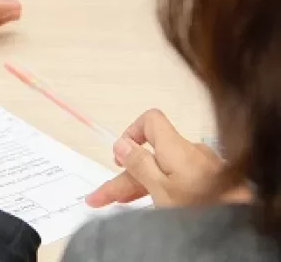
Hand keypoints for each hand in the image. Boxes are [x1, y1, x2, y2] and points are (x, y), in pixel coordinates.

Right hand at [86, 109, 250, 207]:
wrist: (241, 222)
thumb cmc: (203, 207)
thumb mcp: (160, 189)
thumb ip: (139, 164)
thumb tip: (122, 144)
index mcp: (175, 147)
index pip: (150, 120)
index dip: (131, 133)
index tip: (118, 156)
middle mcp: (189, 152)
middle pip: (150, 155)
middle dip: (123, 174)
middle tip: (102, 197)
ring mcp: (201, 167)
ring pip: (161, 170)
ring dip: (137, 185)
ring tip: (118, 203)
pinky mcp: (209, 182)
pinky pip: (177, 179)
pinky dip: (159, 189)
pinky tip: (149, 202)